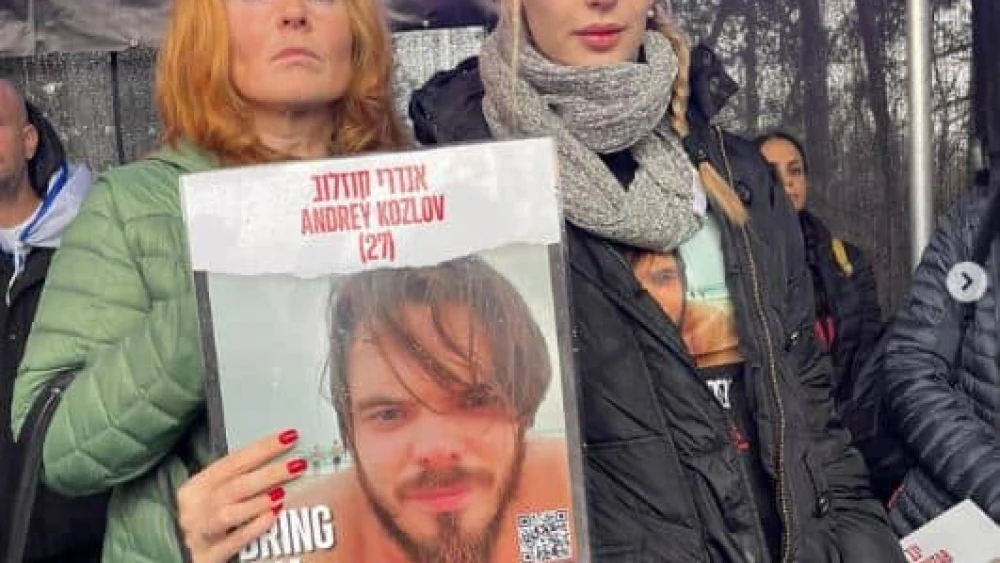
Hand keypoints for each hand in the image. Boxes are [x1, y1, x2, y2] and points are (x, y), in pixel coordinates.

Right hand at [177, 429, 308, 562]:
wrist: (181, 559)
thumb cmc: (207, 523)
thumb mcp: (214, 498)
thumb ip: (238, 482)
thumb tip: (279, 461)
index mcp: (195, 487)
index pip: (233, 461)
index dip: (262, 448)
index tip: (289, 437)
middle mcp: (194, 509)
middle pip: (234, 486)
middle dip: (268, 473)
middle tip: (297, 465)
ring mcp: (199, 534)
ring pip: (228, 513)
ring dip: (258, 501)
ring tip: (283, 492)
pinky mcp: (206, 558)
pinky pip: (232, 542)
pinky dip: (253, 528)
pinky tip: (271, 518)